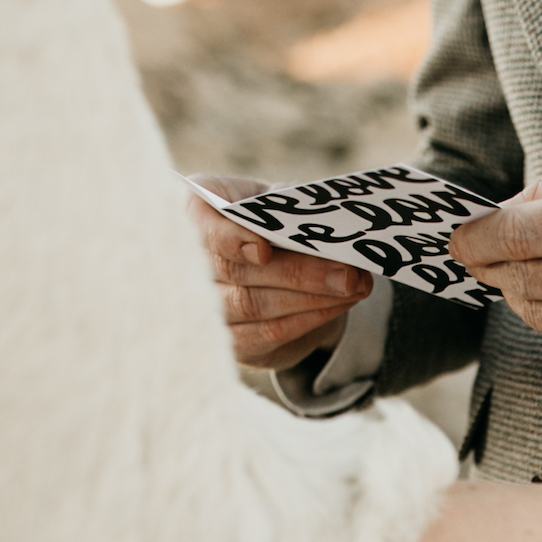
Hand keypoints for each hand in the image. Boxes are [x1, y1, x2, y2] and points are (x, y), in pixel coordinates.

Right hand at [187, 173, 373, 369]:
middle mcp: (187, 261)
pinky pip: (268, 332)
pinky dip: (308, 319)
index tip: (262, 250)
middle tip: (347, 273)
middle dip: (298, 274)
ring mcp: (204, 305)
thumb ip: (288, 209)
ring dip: (311, 298)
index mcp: (194, 211)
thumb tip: (327, 231)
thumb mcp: (275, 202)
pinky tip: (339, 306)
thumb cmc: (270, 220)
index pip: (202, 229)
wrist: (269, 261)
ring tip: (354, 287)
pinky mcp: (231, 339)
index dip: (230, 240)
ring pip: (254, 306)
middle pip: (237, 272)